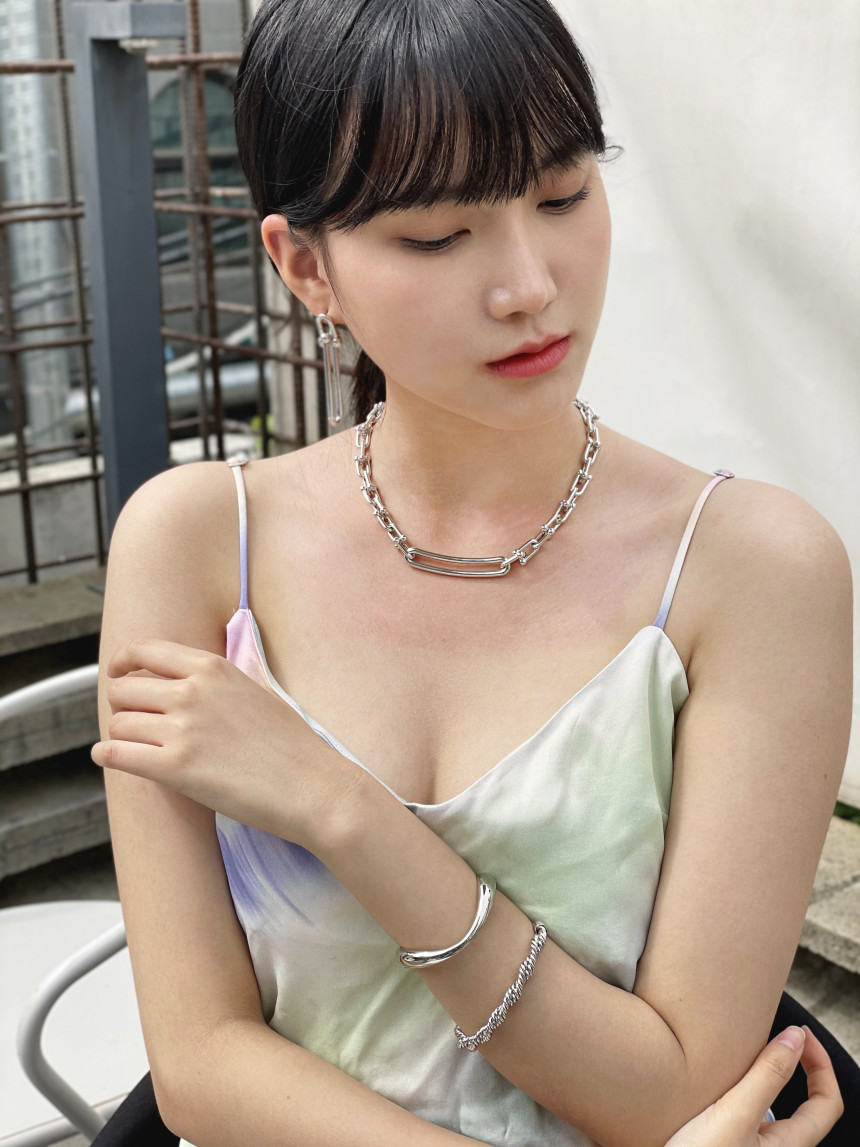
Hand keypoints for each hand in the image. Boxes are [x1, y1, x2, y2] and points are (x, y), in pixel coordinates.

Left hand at [91, 637, 348, 848]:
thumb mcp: (255, 690)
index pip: (146, 650)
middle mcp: (192, 692)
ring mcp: (183, 730)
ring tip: (132, 745)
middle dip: (122, 705)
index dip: (124, 662)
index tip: (119, 674)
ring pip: (119, 723)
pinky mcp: (176, 769)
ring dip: (120, 735)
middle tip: (132, 720)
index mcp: (213, 668)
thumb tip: (184, 681)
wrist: (312, 787)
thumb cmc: (292, 744)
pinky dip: (107, 756)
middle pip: (124, 689)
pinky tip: (111, 758)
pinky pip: (117, 754)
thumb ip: (217, 681)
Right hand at [665, 1025, 843, 1146]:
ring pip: (773, 1111)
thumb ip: (767, 1075)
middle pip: (804, 1107)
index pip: (827, 1103)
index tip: (799, 1033)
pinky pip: (747, 1118)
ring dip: (766, 1079)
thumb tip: (797, 1036)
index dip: (821, 1064)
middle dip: (796, 1066)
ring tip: (742, 1053)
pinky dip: (743, 1093)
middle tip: (780, 1034)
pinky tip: (716, 1082)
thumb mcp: (734, 1114)